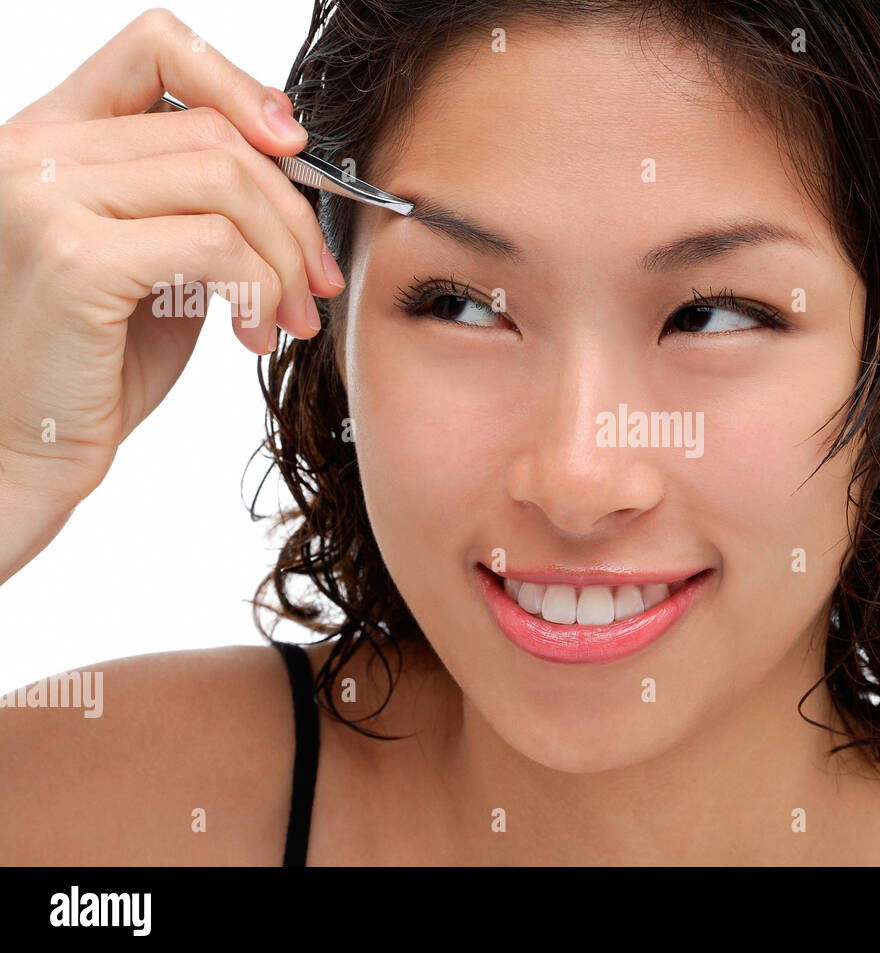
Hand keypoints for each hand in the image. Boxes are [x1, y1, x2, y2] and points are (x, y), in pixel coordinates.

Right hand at [0, 7, 344, 513]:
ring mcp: (44, 196)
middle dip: (291, 210)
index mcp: (52, 135)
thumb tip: (287, 153)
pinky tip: (253, 335)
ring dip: (285, 257)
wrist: (26, 446)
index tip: (294, 149)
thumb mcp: (153, 256)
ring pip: (225, 181)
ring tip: (289, 316)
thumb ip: (195, 197)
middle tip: (317, 281)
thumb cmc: (94, 359)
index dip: (239, 84)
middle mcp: (34, 149)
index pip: (154, 47)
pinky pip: (217, 245)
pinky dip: (261, 290)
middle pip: (214, 130)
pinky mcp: (73, 257)